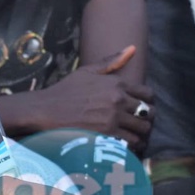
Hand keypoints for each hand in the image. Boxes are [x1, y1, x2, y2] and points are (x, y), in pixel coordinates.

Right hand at [35, 46, 153, 149]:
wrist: (46, 111)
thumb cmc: (65, 91)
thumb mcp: (87, 72)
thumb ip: (112, 61)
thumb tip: (132, 48)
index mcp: (117, 84)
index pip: (147, 94)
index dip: (149, 102)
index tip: (143, 108)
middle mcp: (118, 101)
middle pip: (148, 113)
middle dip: (147, 120)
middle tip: (140, 125)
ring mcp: (113, 119)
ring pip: (141, 130)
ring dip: (141, 135)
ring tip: (136, 138)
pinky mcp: (106, 136)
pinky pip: (130, 143)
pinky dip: (131, 146)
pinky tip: (125, 145)